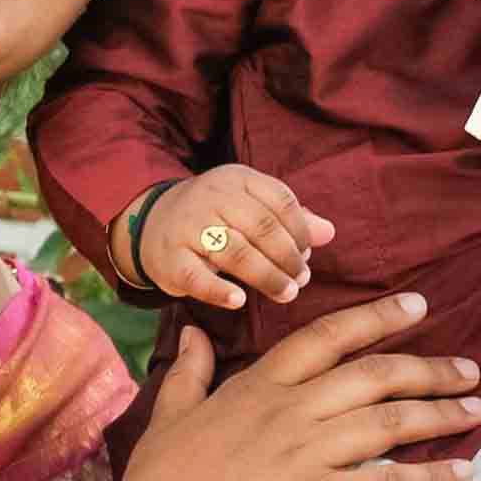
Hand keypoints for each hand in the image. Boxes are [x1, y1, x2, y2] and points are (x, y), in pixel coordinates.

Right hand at [110, 298, 478, 480]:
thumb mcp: (167, 417)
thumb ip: (188, 372)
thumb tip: (194, 332)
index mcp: (258, 385)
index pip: (329, 336)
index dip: (378, 317)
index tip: (418, 306)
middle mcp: (290, 411)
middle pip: (376, 374)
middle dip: (430, 368)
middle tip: (469, 367)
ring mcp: (306, 454)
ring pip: (390, 420)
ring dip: (440, 412)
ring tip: (475, 408)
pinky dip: (429, 475)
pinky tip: (459, 471)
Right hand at [136, 165, 334, 308]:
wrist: (152, 223)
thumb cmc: (215, 216)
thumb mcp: (250, 205)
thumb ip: (289, 218)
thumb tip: (329, 232)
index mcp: (237, 179)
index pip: (280, 200)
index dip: (300, 230)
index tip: (308, 255)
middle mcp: (212, 197)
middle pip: (262, 227)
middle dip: (288, 257)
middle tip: (302, 280)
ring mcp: (189, 228)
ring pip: (236, 253)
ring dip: (267, 277)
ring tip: (286, 293)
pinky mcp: (170, 258)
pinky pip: (197, 277)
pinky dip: (219, 291)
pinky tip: (239, 301)